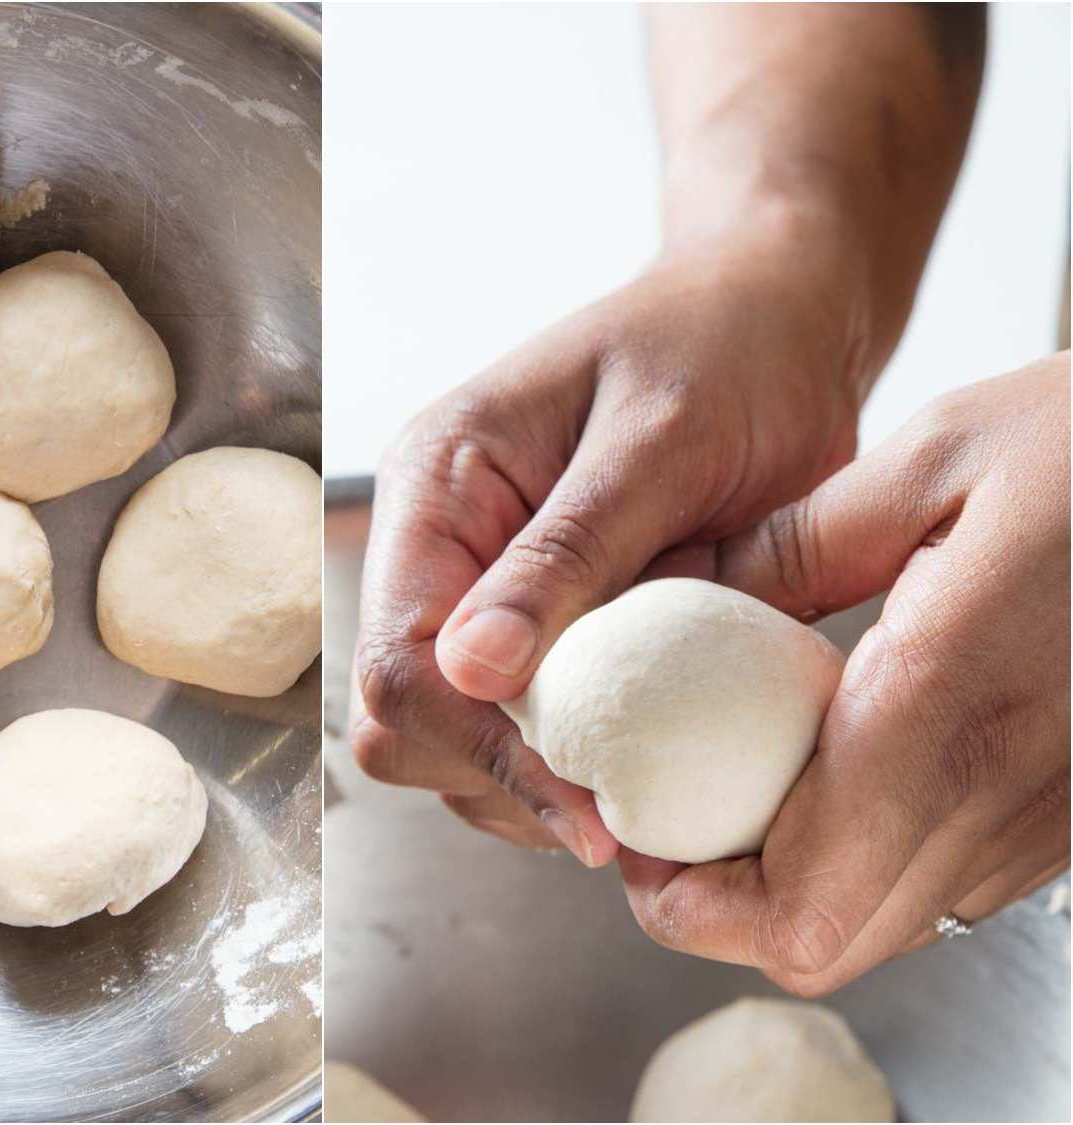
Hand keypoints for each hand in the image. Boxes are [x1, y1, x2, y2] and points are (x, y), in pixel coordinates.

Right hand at [351, 220, 873, 859]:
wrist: (777, 317)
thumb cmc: (727, 346)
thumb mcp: (658, 439)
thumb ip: (569, 553)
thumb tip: (473, 673)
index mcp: (438, 487)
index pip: (398, 658)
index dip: (479, 746)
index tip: (591, 808)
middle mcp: (440, 549)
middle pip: (402, 722)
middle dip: (500, 776)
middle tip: (618, 804)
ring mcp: (484, 595)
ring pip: (452, 749)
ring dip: (540, 782)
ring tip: (644, 773)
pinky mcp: (539, 630)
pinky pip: (521, 733)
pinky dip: (576, 766)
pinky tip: (649, 754)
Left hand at [620, 354, 1070, 994]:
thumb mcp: (931, 462)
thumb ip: (794, 547)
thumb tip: (679, 590)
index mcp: (945, 708)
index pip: (799, 906)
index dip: (689, 905)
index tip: (637, 840)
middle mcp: (1007, 796)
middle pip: (827, 944)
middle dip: (720, 906)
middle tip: (667, 820)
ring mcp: (1052, 823)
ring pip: (886, 924)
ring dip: (793, 883)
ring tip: (736, 790)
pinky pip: (946, 883)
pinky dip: (866, 858)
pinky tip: (835, 774)